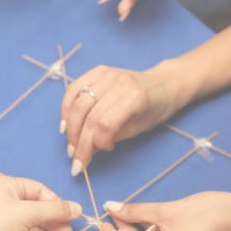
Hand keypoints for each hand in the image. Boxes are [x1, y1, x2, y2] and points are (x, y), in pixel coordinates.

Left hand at [0, 175, 81, 230]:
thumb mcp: (28, 212)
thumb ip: (54, 211)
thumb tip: (77, 208)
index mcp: (7, 186)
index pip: (38, 191)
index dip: (56, 203)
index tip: (71, 214)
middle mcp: (2, 202)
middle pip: (34, 211)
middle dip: (52, 223)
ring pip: (26, 229)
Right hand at [60, 64, 179, 175]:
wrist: (164, 84)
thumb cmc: (154, 109)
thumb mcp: (137, 129)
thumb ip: (111, 138)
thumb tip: (86, 152)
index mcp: (135, 98)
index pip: (104, 125)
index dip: (93, 145)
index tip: (89, 160)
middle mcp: (120, 83)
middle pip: (89, 116)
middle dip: (78, 141)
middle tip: (75, 157)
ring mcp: (108, 74)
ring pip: (78, 103)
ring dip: (70, 126)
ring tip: (71, 143)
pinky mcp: (99, 70)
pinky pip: (74, 88)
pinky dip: (66, 106)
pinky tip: (66, 122)